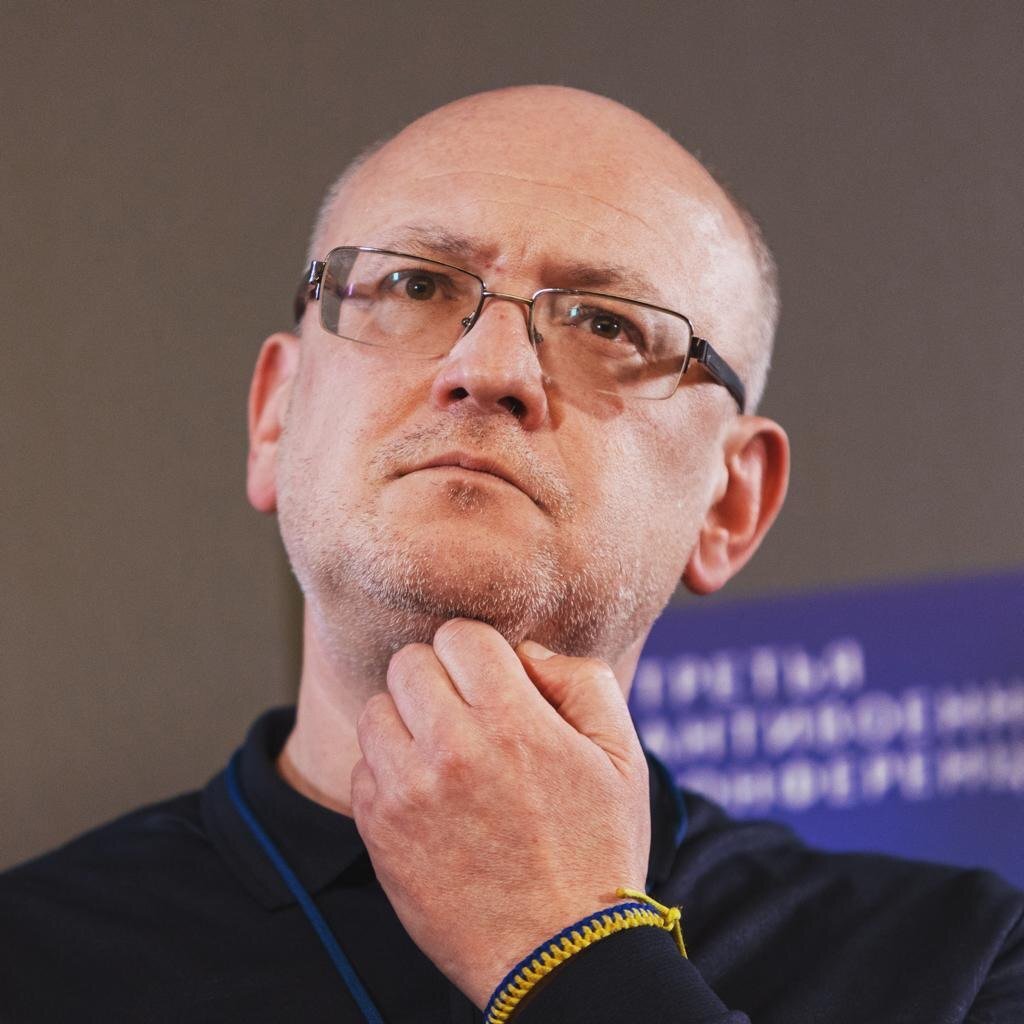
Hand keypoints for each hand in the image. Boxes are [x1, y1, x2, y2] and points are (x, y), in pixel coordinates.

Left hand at [351, 618, 650, 1008]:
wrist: (559, 955)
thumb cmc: (597, 851)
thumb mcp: (622, 757)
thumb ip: (581, 680)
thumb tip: (525, 650)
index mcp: (513, 722)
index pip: (459, 635)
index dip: (478, 651)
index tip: (490, 678)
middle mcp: (452, 749)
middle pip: (408, 662)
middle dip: (438, 677)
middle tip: (464, 711)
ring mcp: (407, 792)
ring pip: (376, 710)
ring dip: (406, 721)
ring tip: (442, 752)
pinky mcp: (380, 833)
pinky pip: (362, 768)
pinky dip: (388, 772)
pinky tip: (426, 795)